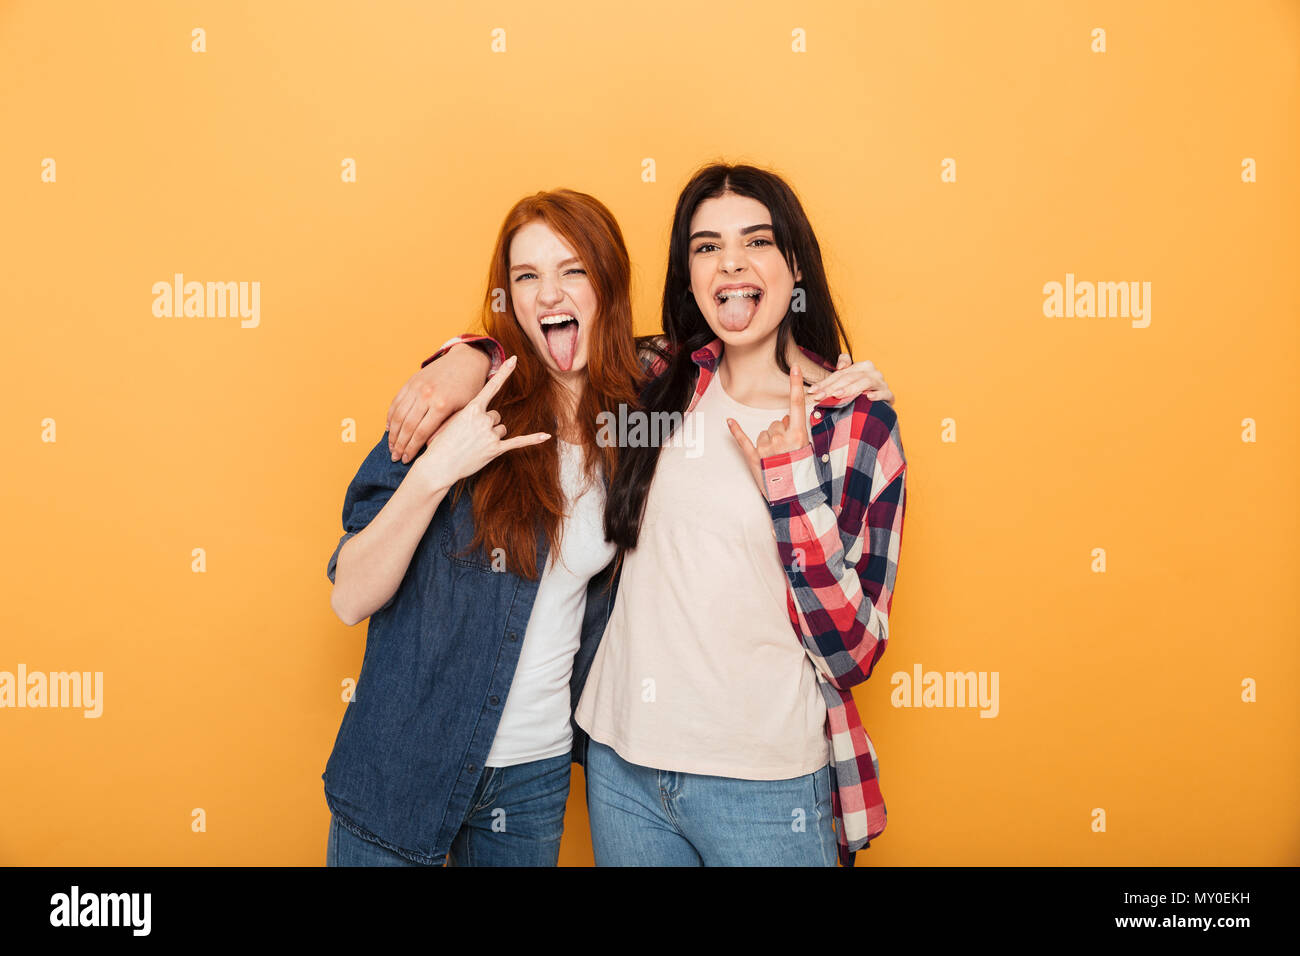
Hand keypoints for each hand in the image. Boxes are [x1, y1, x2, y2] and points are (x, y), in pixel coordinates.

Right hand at [386, 343, 491, 463]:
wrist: (466, 361)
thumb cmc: (469, 389)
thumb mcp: (466, 410)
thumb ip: (448, 428)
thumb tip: (429, 447)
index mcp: (442, 405)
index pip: (421, 433)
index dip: (412, 449)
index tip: (407, 460)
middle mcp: (426, 396)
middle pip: (406, 426)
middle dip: (399, 445)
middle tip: (395, 457)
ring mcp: (416, 387)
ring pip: (398, 415)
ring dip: (392, 433)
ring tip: (391, 447)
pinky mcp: (411, 382)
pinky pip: (396, 402)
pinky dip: (390, 416)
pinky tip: (389, 428)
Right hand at [410, 356, 550, 490]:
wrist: (438, 465)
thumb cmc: (442, 443)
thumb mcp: (450, 420)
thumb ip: (469, 414)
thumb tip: (484, 415)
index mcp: (471, 408)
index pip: (492, 387)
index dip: (504, 372)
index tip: (514, 359)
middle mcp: (483, 419)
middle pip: (496, 416)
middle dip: (487, 425)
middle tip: (470, 436)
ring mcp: (490, 435)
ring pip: (502, 429)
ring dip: (492, 437)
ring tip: (475, 446)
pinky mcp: (495, 450)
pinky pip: (517, 442)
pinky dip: (532, 439)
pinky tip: (546, 436)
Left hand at [726, 364, 810, 495]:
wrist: (793, 500)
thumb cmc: (802, 476)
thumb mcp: (807, 452)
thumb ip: (797, 433)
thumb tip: (786, 420)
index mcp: (799, 435)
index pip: (797, 404)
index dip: (796, 384)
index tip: (794, 367)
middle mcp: (781, 438)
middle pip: (776, 422)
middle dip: (779, 433)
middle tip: (785, 452)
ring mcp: (766, 448)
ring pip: (763, 432)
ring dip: (768, 442)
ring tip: (775, 460)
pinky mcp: (752, 458)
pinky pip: (742, 439)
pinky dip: (735, 430)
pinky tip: (729, 420)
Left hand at [807, 353, 893, 404]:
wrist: (880, 404)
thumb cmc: (860, 392)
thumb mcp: (847, 381)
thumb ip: (840, 372)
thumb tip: (839, 366)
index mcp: (861, 366)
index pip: (840, 374)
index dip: (825, 383)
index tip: (812, 392)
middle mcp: (872, 372)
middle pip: (850, 378)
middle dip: (833, 387)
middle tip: (820, 396)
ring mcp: (881, 382)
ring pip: (866, 382)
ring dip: (851, 389)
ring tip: (838, 395)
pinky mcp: (889, 395)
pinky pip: (885, 393)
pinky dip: (877, 395)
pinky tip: (869, 397)